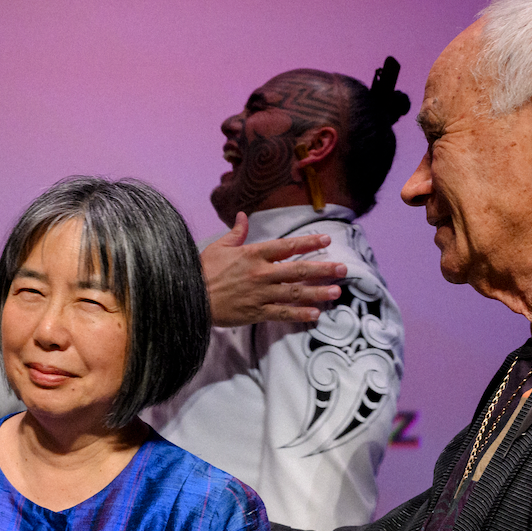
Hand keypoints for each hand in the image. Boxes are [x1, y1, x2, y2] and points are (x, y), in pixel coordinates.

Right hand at [202, 213, 346, 325]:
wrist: (189, 299)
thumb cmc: (201, 272)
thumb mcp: (218, 248)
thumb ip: (236, 233)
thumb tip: (244, 216)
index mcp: (252, 254)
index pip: (286, 246)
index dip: (308, 243)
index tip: (327, 241)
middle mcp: (260, 273)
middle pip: (297, 270)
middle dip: (322, 269)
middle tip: (342, 269)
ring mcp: (260, 294)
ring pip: (294, 292)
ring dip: (317, 292)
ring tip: (336, 292)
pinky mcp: (256, 312)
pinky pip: (283, 313)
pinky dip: (299, 314)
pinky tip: (315, 314)